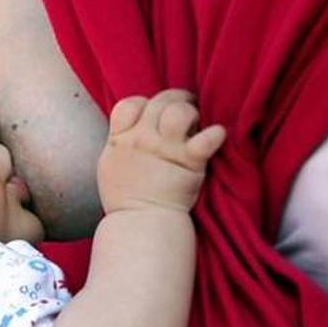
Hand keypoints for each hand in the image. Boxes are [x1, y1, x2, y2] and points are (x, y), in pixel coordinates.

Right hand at [97, 89, 224, 213]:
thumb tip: (131, 130)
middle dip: (176, 99)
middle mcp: (141, 140)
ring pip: (179, 112)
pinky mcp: (189, 163)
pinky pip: (207, 138)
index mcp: (120, 140)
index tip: (154, 114)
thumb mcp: (110, 168)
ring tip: (197, 122)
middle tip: (187, 106)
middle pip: (159, 101)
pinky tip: (217, 136)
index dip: (144, 104)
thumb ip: (121, 145)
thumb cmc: (127, 201)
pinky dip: (216, 135)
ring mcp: (165, 150)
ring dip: (191, 112)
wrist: (141, 227)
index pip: (129, 104)